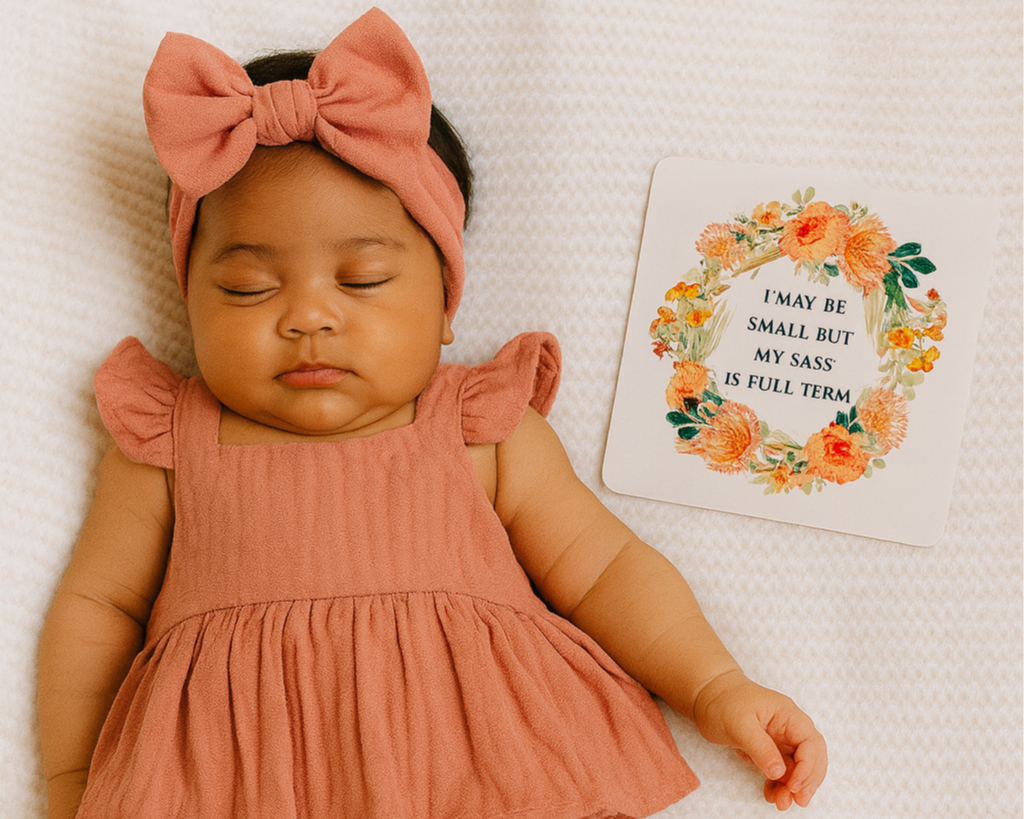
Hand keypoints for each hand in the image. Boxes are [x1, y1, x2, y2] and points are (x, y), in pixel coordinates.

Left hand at [691, 670, 826, 809]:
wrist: (706, 696)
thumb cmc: (723, 700)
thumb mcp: (739, 723)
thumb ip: (760, 747)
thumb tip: (779, 772)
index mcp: (788, 714)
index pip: (810, 743)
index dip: (808, 767)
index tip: (794, 785)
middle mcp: (789, 728)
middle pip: (812, 757)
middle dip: (808, 780)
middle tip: (798, 800)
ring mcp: (780, 740)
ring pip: (797, 768)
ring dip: (793, 787)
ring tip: (781, 803)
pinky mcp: (769, 751)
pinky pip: (781, 772)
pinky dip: (779, 785)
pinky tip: (771, 795)